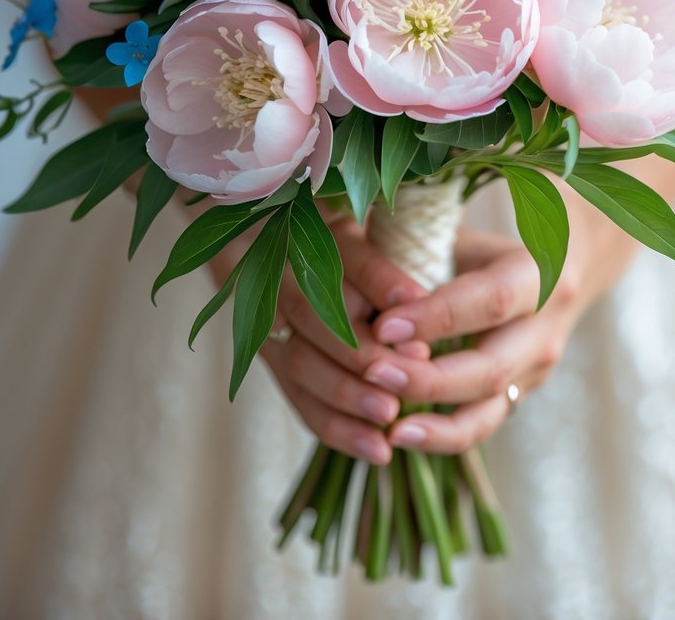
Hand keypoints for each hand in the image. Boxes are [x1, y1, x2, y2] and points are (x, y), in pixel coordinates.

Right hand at [255, 214, 432, 465]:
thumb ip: (384, 254)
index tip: (419, 305)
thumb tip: (420, 299)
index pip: (346, 254)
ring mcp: (262, 313)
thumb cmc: (332, 225)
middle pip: (314, 311)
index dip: (381, 282)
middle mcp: (275, 266)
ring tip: (391, 415)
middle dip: (361, 348)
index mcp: (305, 225)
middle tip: (409, 372)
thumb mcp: (359, 225)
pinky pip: (296, 396)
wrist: (254, 230)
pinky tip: (375, 449)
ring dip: (346, 393)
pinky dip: (335, 426)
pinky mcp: (266, 353)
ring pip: (298, 359)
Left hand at [363, 191, 638, 454]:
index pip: (491, 300)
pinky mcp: (521, 394)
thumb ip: (419, 252)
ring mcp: (536, 368)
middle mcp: (543, 326)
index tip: (385, 326)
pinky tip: (397, 437)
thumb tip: (353, 270)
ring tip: (386, 427)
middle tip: (374, 374)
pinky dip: (439, 437)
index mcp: (535, 272)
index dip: (438, 317)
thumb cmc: (484, 241)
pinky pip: (481, 425)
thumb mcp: (460, 233)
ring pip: (489, 408)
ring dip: (435, 423)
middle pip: (491, 367)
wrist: (559, 261)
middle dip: (430, 379)